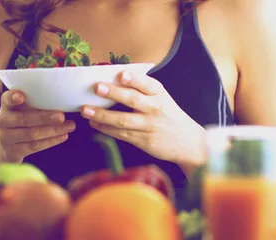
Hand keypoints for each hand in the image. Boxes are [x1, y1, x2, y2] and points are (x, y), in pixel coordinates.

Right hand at [0, 90, 75, 164]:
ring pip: (31, 134)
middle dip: (44, 117)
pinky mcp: (13, 151)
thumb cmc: (17, 122)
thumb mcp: (19, 110)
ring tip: (70, 126)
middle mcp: (3, 121)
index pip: (6, 100)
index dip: (12, 97)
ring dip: (53, 130)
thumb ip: (32, 102)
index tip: (20, 96)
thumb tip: (60, 95)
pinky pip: (34, 146)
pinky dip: (51, 141)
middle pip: (24, 119)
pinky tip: (63, 135)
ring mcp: (6, 138)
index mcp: (6, 107)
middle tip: (61, 116)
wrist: (0, 148)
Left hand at [80, 71, 205, 165]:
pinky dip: (106, 129)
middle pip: (132, 100)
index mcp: (160, 94)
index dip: (133, 78)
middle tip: (97, 87)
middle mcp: (155, 109)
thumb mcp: (163, 99)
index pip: (146, 84)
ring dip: (102, 115)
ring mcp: (149, 126)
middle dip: (113, 93)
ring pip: (123, 120)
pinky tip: (95, 123)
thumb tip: (114, 80)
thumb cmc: (170, 117)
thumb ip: (144, 91)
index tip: (120, 74)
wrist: (189, 142)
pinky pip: (122, 134)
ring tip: (86, 110)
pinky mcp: (144, 141)